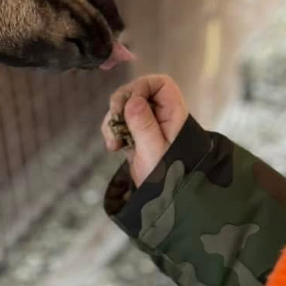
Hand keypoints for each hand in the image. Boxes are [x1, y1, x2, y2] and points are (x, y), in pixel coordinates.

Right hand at [101, 72, 188, 188]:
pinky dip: (112, 131)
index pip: (160, 83)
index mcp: (173, 115)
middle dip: (121, 104)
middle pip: (137, 92)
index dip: (142, 86)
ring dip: (113, 120)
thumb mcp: (154, 152)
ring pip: (124, 108)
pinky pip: (119, 123)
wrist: (164, 202)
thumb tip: (134, 101)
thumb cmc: (166, 178)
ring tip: (114, 143)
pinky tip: (113, 147)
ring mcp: (147, 126)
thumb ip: (144, 125)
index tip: (130, 104)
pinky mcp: (136, 137)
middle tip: (115, 120)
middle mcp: (161, 116)